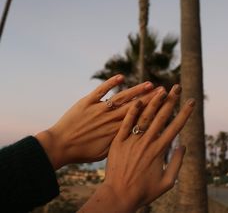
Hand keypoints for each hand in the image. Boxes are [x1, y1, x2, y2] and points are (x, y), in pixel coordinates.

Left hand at [35, 75, 162, 169]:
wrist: (60, 146)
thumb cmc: (82, 153)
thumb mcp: (103, 153)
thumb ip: (118, 142)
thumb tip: (131, 137)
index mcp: (115, 131)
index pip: (138, 118)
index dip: (152, 111)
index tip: (164, 104)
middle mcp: (110, 118)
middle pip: (134, 106)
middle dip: (150, 98)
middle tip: (163, 90)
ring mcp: (99, 108)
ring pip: (121, 97)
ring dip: (136, 90)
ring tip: (149, 84)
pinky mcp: (87, 102)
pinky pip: (101, 90)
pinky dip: (110, 82)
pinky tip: (121, 77)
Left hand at [100, 85, 194, 211]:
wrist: (118, 195)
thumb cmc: (143, 191)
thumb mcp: (166, 182)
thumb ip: (176, 163)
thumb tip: (183, 145)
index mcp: (159, 150)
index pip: (175, 127)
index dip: (184, 113)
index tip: (191, 101)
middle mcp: (147, 142)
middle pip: (161, 117)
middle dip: (171, 100)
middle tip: (177, 87)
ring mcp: (132, 140)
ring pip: (145, 116)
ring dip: (154, 101)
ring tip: (161, 89)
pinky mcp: (118, 141)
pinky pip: (126, 123)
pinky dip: (132, 111)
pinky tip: (138, 99)